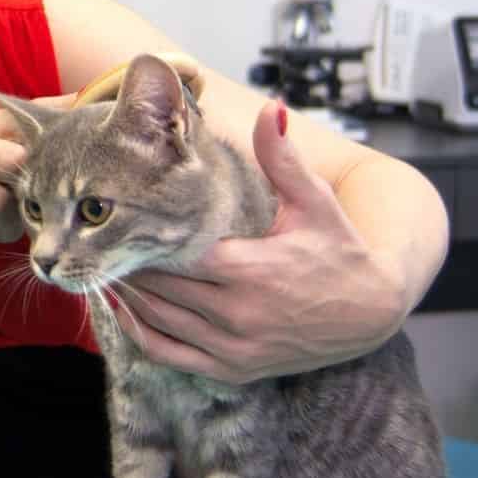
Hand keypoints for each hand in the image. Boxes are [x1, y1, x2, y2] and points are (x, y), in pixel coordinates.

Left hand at [111, 102, 406, 382]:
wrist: (373, 314)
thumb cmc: (342, 252)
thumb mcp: (314, 202)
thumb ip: (283, 158)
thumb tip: (271, 108)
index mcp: (250, 270)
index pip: (174, 254)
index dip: (144, 237)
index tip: (121, 217)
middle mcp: (237, 314)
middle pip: (160, 287)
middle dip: (131, 263)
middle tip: (104, 240)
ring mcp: (234, 347)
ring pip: (158, 321)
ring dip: (128, 296)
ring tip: (106, 267)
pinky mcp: (234, 369)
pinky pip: (170, 356)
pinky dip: (140, 334)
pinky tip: (125, 311)